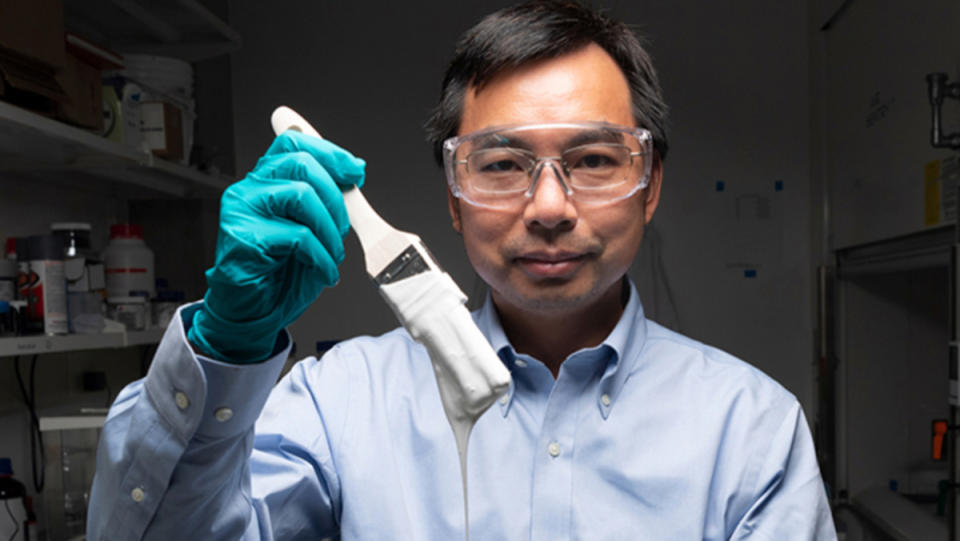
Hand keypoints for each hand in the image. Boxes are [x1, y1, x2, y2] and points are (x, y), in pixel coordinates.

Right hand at [188, 131, 364, 362]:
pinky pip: (298, 236)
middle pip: (301, 163)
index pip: (293, 142)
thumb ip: (325, 197)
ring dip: (329, 229)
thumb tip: (353, 169)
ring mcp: (241, 211)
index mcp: (264, 180)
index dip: (330, 152)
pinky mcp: (243, 238)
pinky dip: (321, 257)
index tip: (356, 171)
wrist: (253, 312)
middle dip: (335, 196)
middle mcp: (248, 189)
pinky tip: (324, 272)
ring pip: (301, 195)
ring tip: (333, 254)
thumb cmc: (281, 272)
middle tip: (343, 227)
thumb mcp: (311, 227)